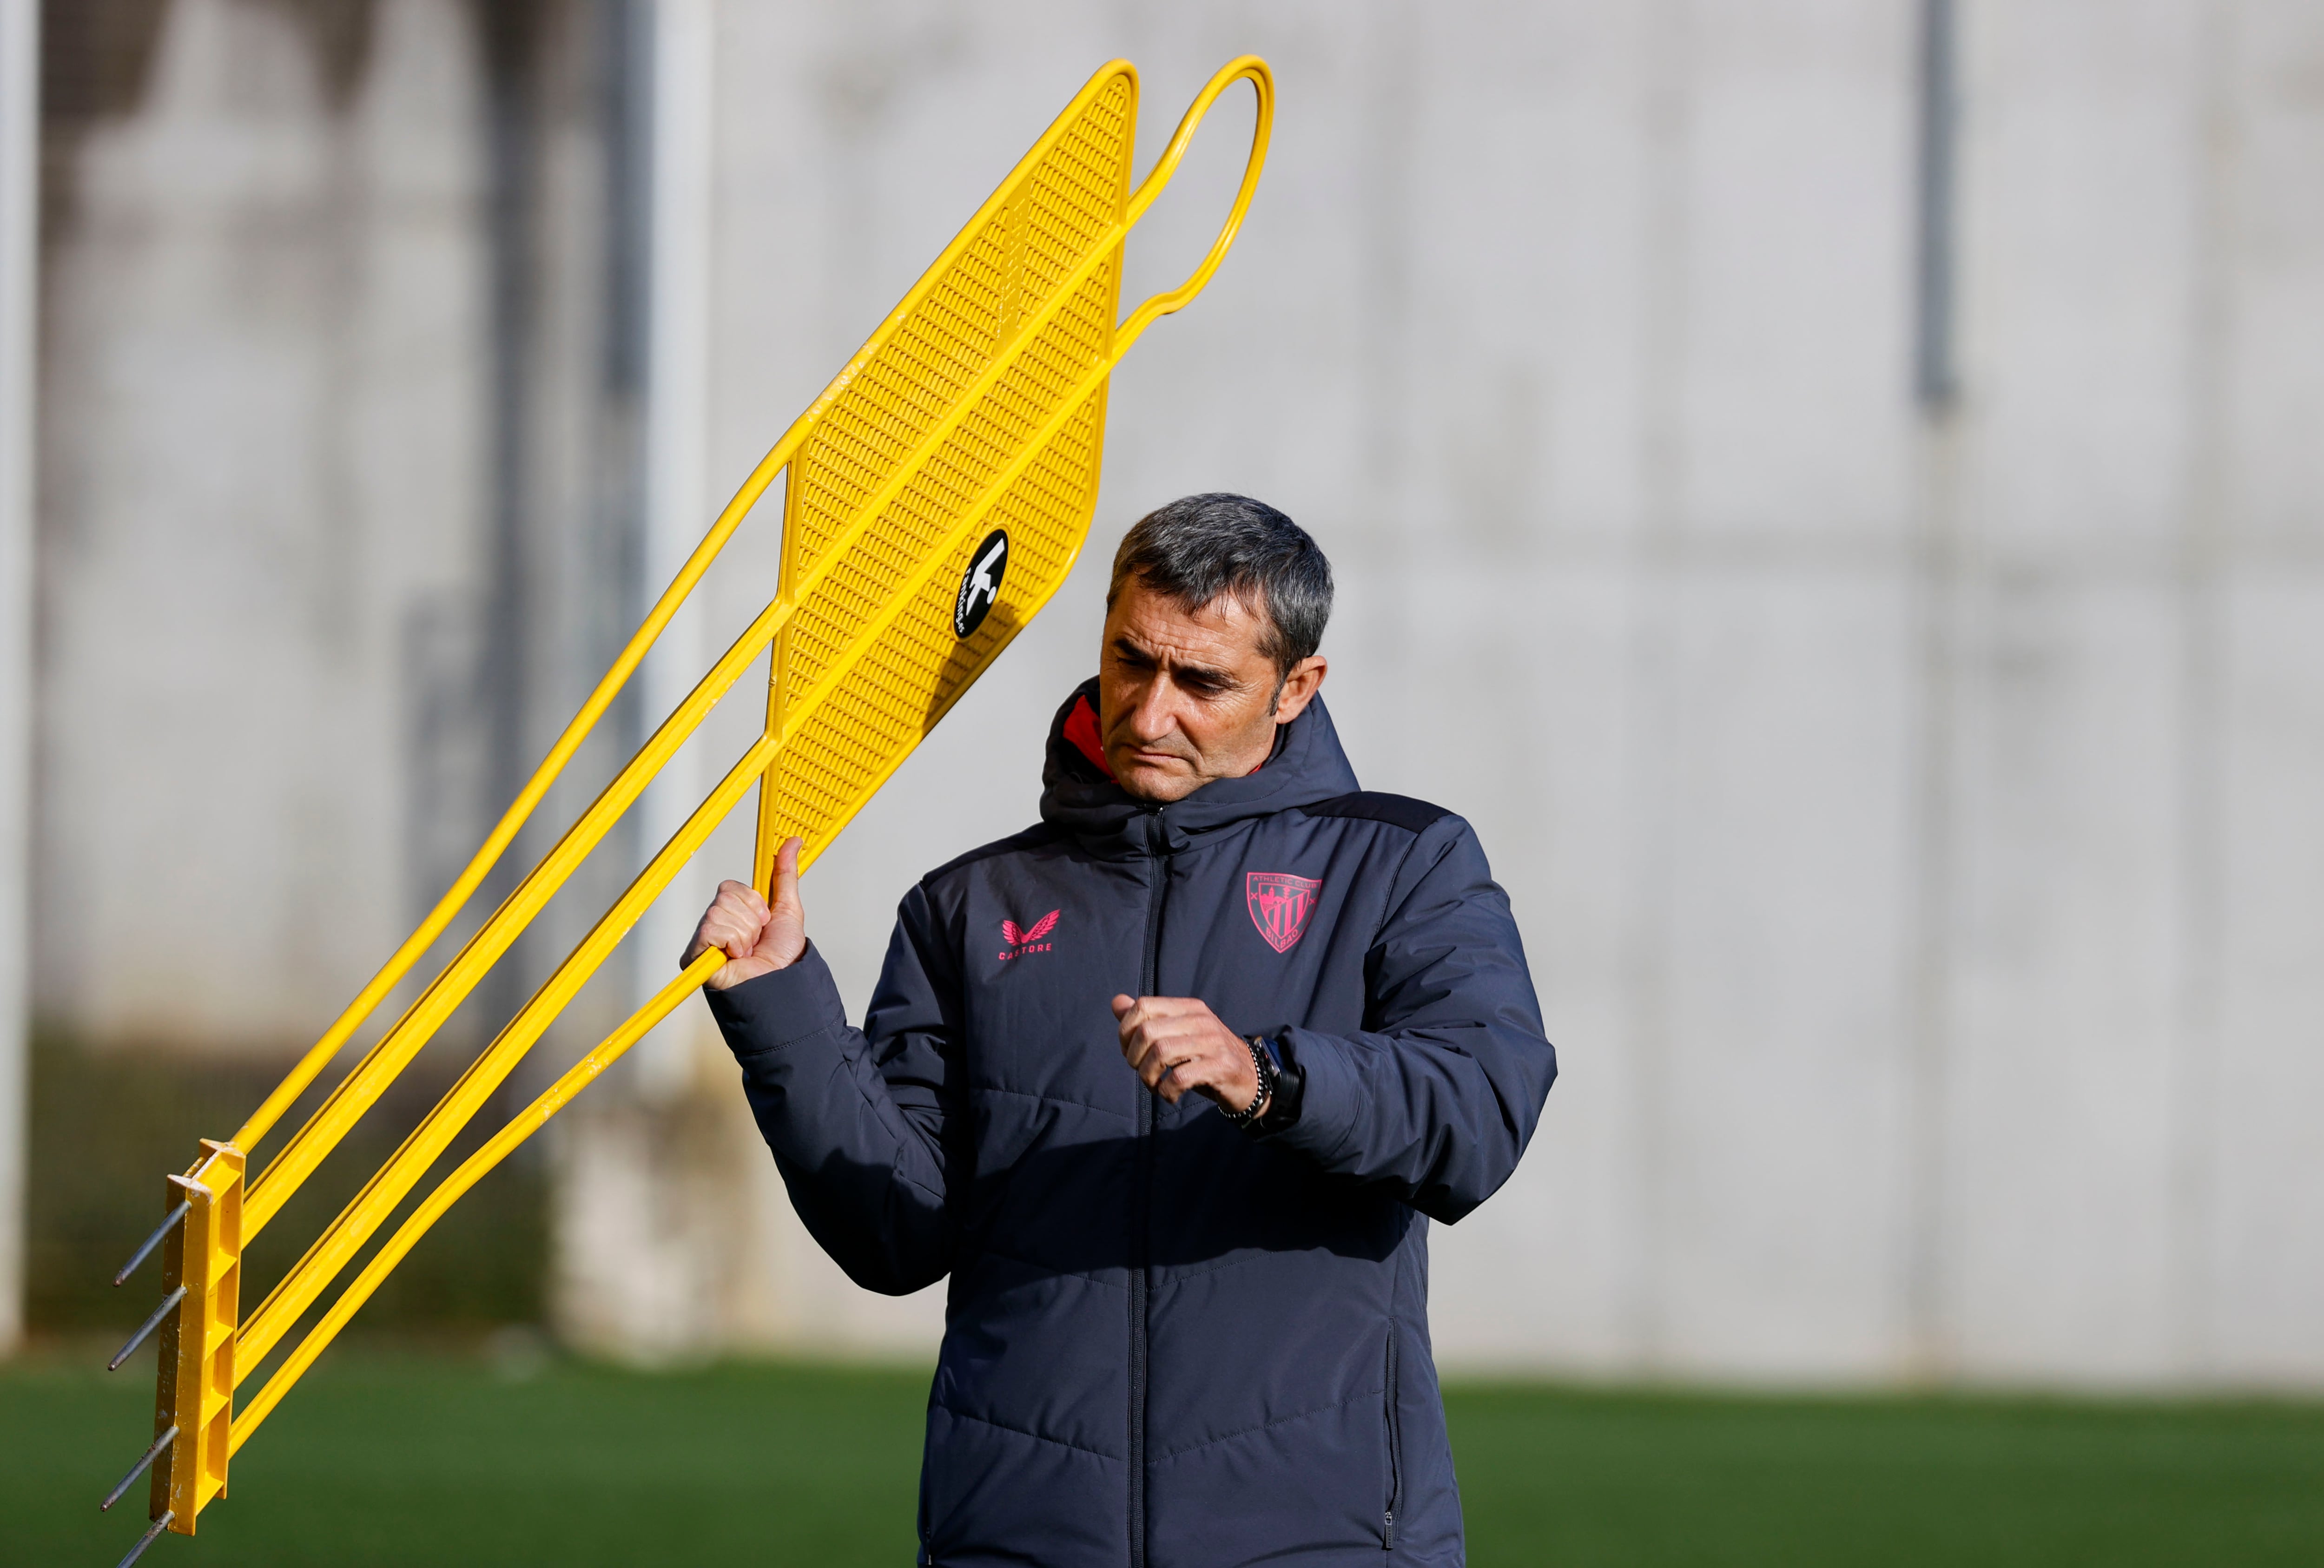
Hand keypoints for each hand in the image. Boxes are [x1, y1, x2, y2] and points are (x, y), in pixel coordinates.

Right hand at [684, 837, 806, 988]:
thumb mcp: (788, 908)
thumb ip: (785, 874)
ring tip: (748, 952)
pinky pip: (711, 929)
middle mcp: (716, 923)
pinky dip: (732, 943)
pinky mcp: (695, 954)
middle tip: (756, 940)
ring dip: (744, 934)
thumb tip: (793, 842)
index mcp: (734, 913)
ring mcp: (704, 939)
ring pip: (720, 913)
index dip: (753, 902)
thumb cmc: (783, 956)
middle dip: (750, 920)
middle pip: (725, 898)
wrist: (780, 984)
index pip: (731, 887)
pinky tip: (736, 958)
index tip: (765, 919)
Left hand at [1112, 995, 1265, 1116]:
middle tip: (1142, 1073)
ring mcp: (1212, 1042)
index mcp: (1188, 1007)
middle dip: (1134, 1058)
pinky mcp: (1221, 1066)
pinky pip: (1180, 1077)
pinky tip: (1170, 1095)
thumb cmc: (1205, 1058)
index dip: (1125, 1031)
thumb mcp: (1177, 1035)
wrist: (1250, 1079)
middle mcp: (1200, 1020)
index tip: (1129, 1052)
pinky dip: (1166, 1091)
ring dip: (1148, 1076)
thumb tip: (1117, 1002)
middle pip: (1147, 1031)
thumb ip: (1147, 1019)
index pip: (1143, 1006)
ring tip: (1155, 1086)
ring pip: (1161, 1052)